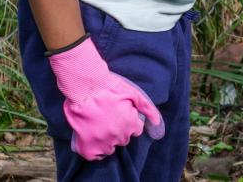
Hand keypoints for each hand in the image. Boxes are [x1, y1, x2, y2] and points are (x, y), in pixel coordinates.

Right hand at [47, 37, 163, 160]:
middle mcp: (119, 137)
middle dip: (119, 130)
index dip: (128, 121)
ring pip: (110, 148)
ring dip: (107, 139)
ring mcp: (103, 143)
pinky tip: (92, 137)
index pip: (136, 130)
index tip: (120, 114)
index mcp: (131, 124)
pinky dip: (94, 149)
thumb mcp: (134, 94)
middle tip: (109, 118)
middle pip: (124, 139)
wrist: (85, 87)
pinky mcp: (88, 148)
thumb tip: (157, 122)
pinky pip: (95, 156)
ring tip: (100, 126)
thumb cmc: (109, 87)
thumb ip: (147, 109)